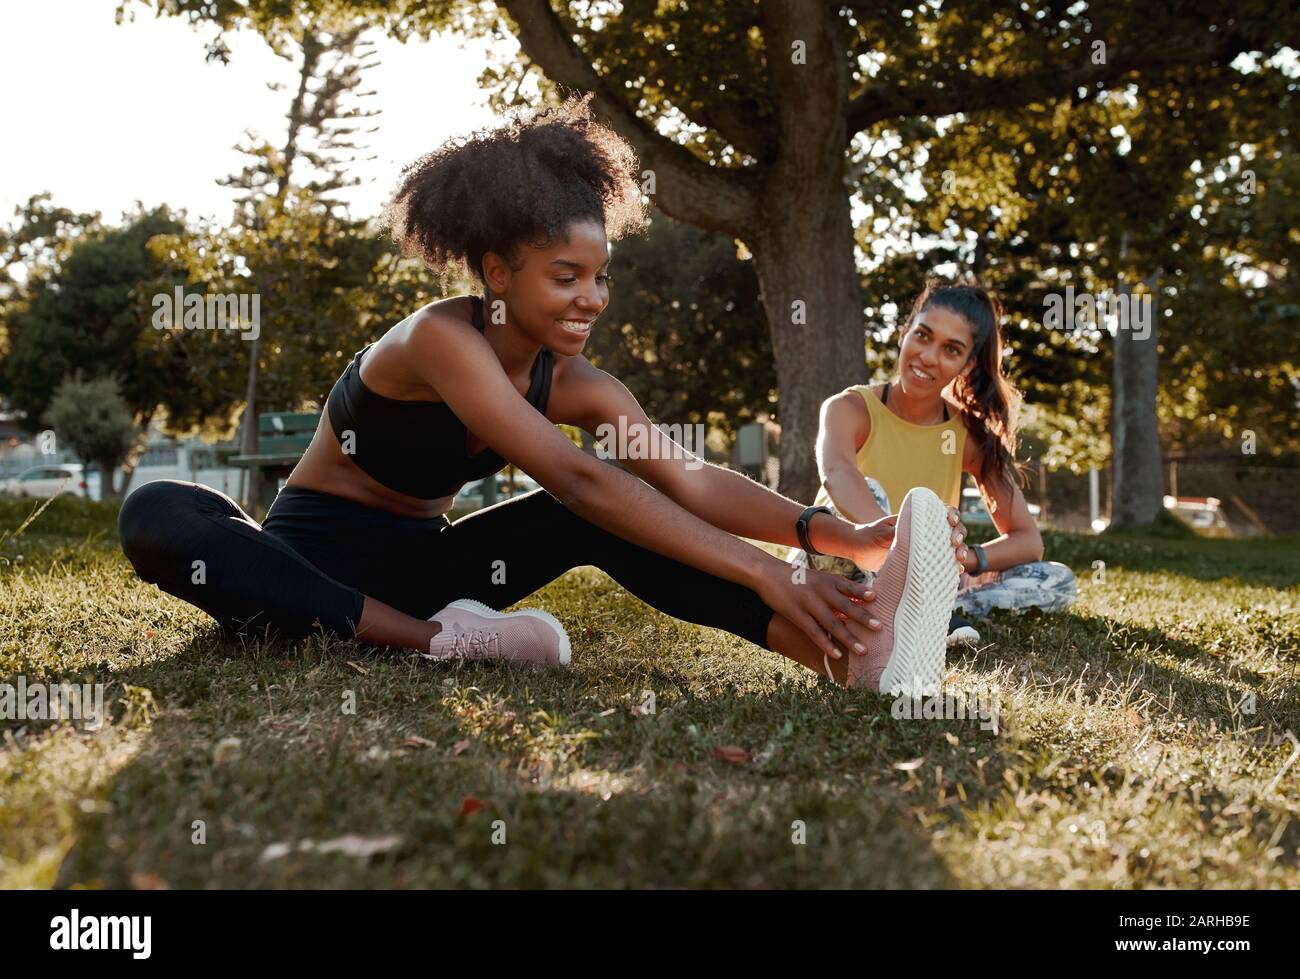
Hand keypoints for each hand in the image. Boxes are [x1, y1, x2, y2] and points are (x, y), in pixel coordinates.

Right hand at [753, 560, 881, 663]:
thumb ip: (835, 587)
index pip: (849, 586)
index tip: (876, 598)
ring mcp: (809, 603)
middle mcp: (821, 591)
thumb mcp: (817, 577)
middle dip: (863, 618)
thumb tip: (856, 599)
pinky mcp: (797, 615)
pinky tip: (837, 654)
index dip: (862, 592)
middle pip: (846, 606)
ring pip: (833, 623)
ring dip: (849, 638)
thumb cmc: (795, 577)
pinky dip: (827, 644)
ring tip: (863, 650)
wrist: (767, 573)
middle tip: (879, 628)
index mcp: (827, 580)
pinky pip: (815, 632)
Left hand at [847, 508, 967, 571]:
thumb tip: (915, 535)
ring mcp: (925, 546)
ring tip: (959, 560)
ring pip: (951, 546)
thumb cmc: (869, 535)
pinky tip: (957, 572)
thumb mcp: (883, 533)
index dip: (952, 514)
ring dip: (960, 550)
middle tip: (954, 544)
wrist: (858, 550)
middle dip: (959, 534)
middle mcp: (925, 531)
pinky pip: (941, 562)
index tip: (950, 521)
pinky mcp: (922, 560)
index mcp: (917, 518)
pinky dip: (951, 566)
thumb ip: (898, 533)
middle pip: (953, 528)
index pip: (942, 511)